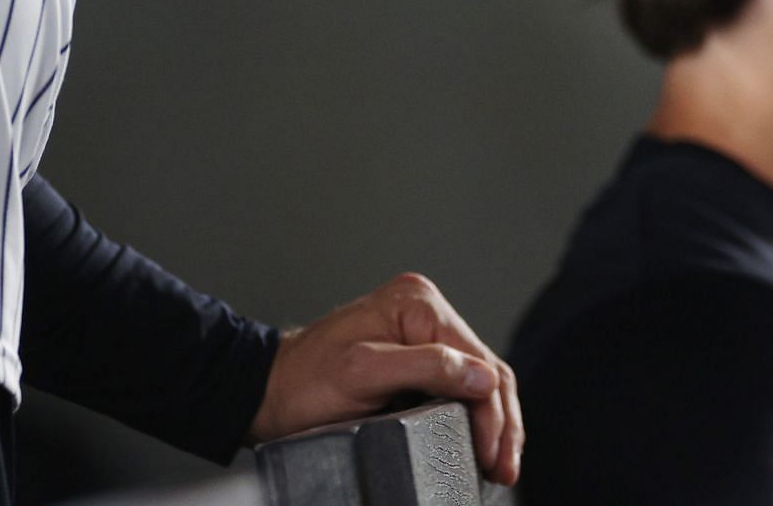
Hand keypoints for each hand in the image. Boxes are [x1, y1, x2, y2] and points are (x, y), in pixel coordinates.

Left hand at [247, 272, 522, 485]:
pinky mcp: (415, 358)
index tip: (493, 456)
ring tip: (499, 466)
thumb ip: (425, 367)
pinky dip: (474, 417)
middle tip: (504, 469)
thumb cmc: (304, 382)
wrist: (268, 393)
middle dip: (501, 423)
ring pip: (478, 380)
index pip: (476, 358)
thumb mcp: (362, 373)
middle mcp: (424, 311)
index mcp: (416, 303)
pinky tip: (481, 444)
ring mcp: (421, 334)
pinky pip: (458, 387)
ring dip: (493, 423)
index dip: (492, 412)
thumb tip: (483, 378)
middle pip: (485, 368)